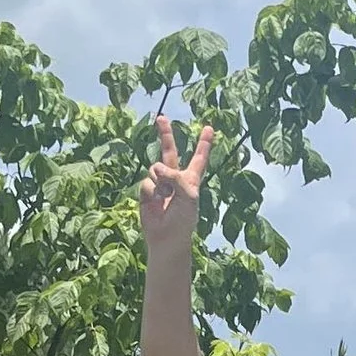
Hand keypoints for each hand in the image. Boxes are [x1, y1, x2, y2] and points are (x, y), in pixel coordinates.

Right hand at [138, 116, 212, 256]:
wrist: (167, 237)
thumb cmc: (184, 219)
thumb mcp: (189, 195)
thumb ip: (176, 177)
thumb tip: (156, 168)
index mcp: (191, 178)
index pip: (199, 157)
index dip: (204, 143)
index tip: (209, 128)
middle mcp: (175, 178)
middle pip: (170, 150)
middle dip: (165, 134)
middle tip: (161, 118)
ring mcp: (160, 184)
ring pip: (155, 168)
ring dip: (161, 181)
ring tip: (166, 197)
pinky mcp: (147, 192)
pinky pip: (146, 182)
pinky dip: (152, 191)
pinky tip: (156, 203)